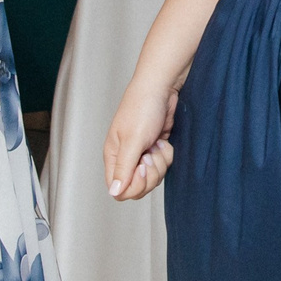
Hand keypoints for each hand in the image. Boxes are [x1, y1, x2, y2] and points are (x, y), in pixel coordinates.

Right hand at [104, 73, 180, 201]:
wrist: (162, 88)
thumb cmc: (142, 107)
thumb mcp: (132, 140)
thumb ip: (123, 168)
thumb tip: (114, 192)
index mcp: (114, 157)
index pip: (119, 190)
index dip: (133, 185)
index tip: (141, 166)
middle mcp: (126, 158)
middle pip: (138, 187)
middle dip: (151, 174)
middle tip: (150, 154)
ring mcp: (141, 154)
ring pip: (153, 177)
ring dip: (160, 163)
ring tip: (157, 144)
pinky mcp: (156, 149)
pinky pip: (163, 165)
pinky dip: (167, 155)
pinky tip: (163, 141)